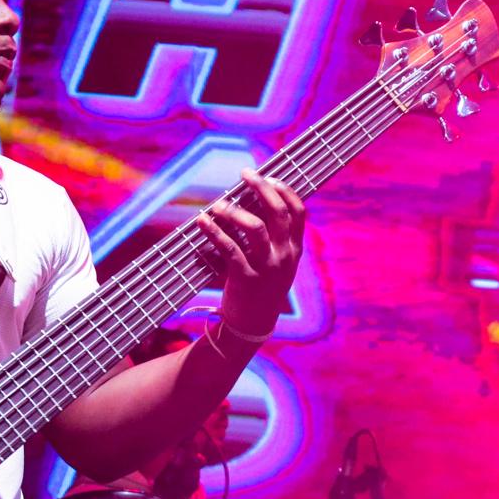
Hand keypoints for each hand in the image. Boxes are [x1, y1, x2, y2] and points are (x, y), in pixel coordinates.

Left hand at [194, 170, 305, 336]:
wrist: (252, 325)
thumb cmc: (262, 288)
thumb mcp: (277, 264)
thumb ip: (274, 239)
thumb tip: (253, 203)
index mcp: (294, 250)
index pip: (298, 212)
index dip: (284, 190)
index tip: (269, 176)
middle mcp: (284, 255)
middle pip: (277, 212)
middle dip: (261, 188)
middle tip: (245, 173)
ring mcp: (266, 266)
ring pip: (254, 227)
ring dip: (234, 211)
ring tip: (219, 204)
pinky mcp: (245, 277)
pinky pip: (229, 248)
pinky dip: (213, 231)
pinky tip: (201, 221)